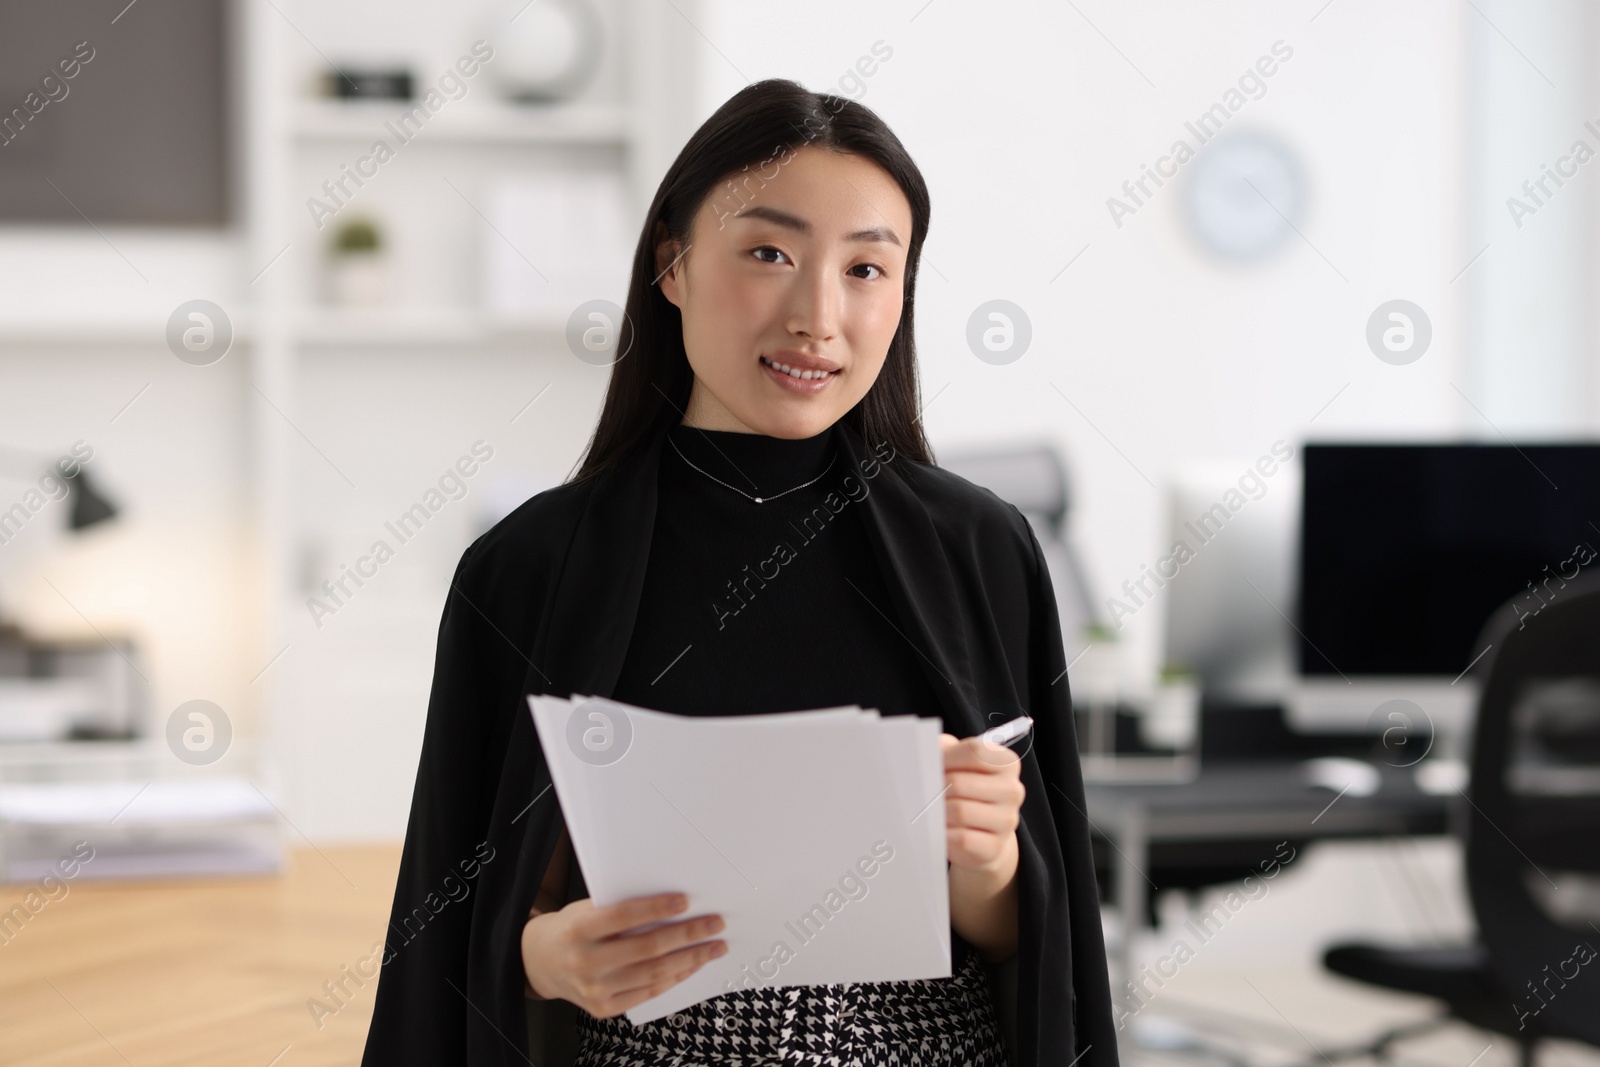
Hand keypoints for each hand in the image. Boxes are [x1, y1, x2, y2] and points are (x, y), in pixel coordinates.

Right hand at [521, 892, 726, 1017]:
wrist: (541, 962)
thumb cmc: (572, 928)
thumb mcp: (587, 909)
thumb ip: (620, 908)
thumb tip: (672, 902)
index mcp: (580, 930)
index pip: (625, 916)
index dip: (657, 908)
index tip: (686, 900)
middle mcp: (587, 962)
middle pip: (648, 948)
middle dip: (688, 935)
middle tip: (715, 924)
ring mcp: (596, 989)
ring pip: (654, 973)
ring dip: (691, 959)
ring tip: (714, 946)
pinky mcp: (605, 1008)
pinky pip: (648, 992)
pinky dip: (675, 977)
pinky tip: (692, 965)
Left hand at [939, 732, 1022, 873]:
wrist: (981, 836)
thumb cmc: (966, 793)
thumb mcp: (957, 764)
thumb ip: (944, 749)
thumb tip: (927, 750)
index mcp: (1006, 763)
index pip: (973, 751)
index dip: (946, 758)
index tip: (934, 766)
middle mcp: (1012, 790)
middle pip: (960, 782)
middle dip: (937, 788)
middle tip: (929, 792)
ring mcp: (1007, 820)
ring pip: (960, 811)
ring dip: (939, 812)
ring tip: (935, 811)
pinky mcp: (996, 846)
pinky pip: (962, 838)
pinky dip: (945, 834)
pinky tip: (943, 830)